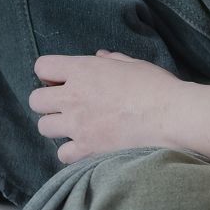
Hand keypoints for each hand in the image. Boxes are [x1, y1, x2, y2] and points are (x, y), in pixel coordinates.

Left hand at [30, 51, 194, 163]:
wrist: (173, 117)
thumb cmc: (157, 87)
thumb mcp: (132, 64)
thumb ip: (110, 60)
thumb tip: (99, 56)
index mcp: (82, 70)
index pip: (42, 67)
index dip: (48, 74)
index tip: (60, 81)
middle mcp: (73, 97)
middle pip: (36, 100)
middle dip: (48, 102)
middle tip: (66, 106)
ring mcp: (77, 124)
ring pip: (43, 127)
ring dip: (57, 127)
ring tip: (76, 127)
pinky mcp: (87, 148)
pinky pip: (62, 153)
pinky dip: (71, 152)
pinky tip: (85, 147)